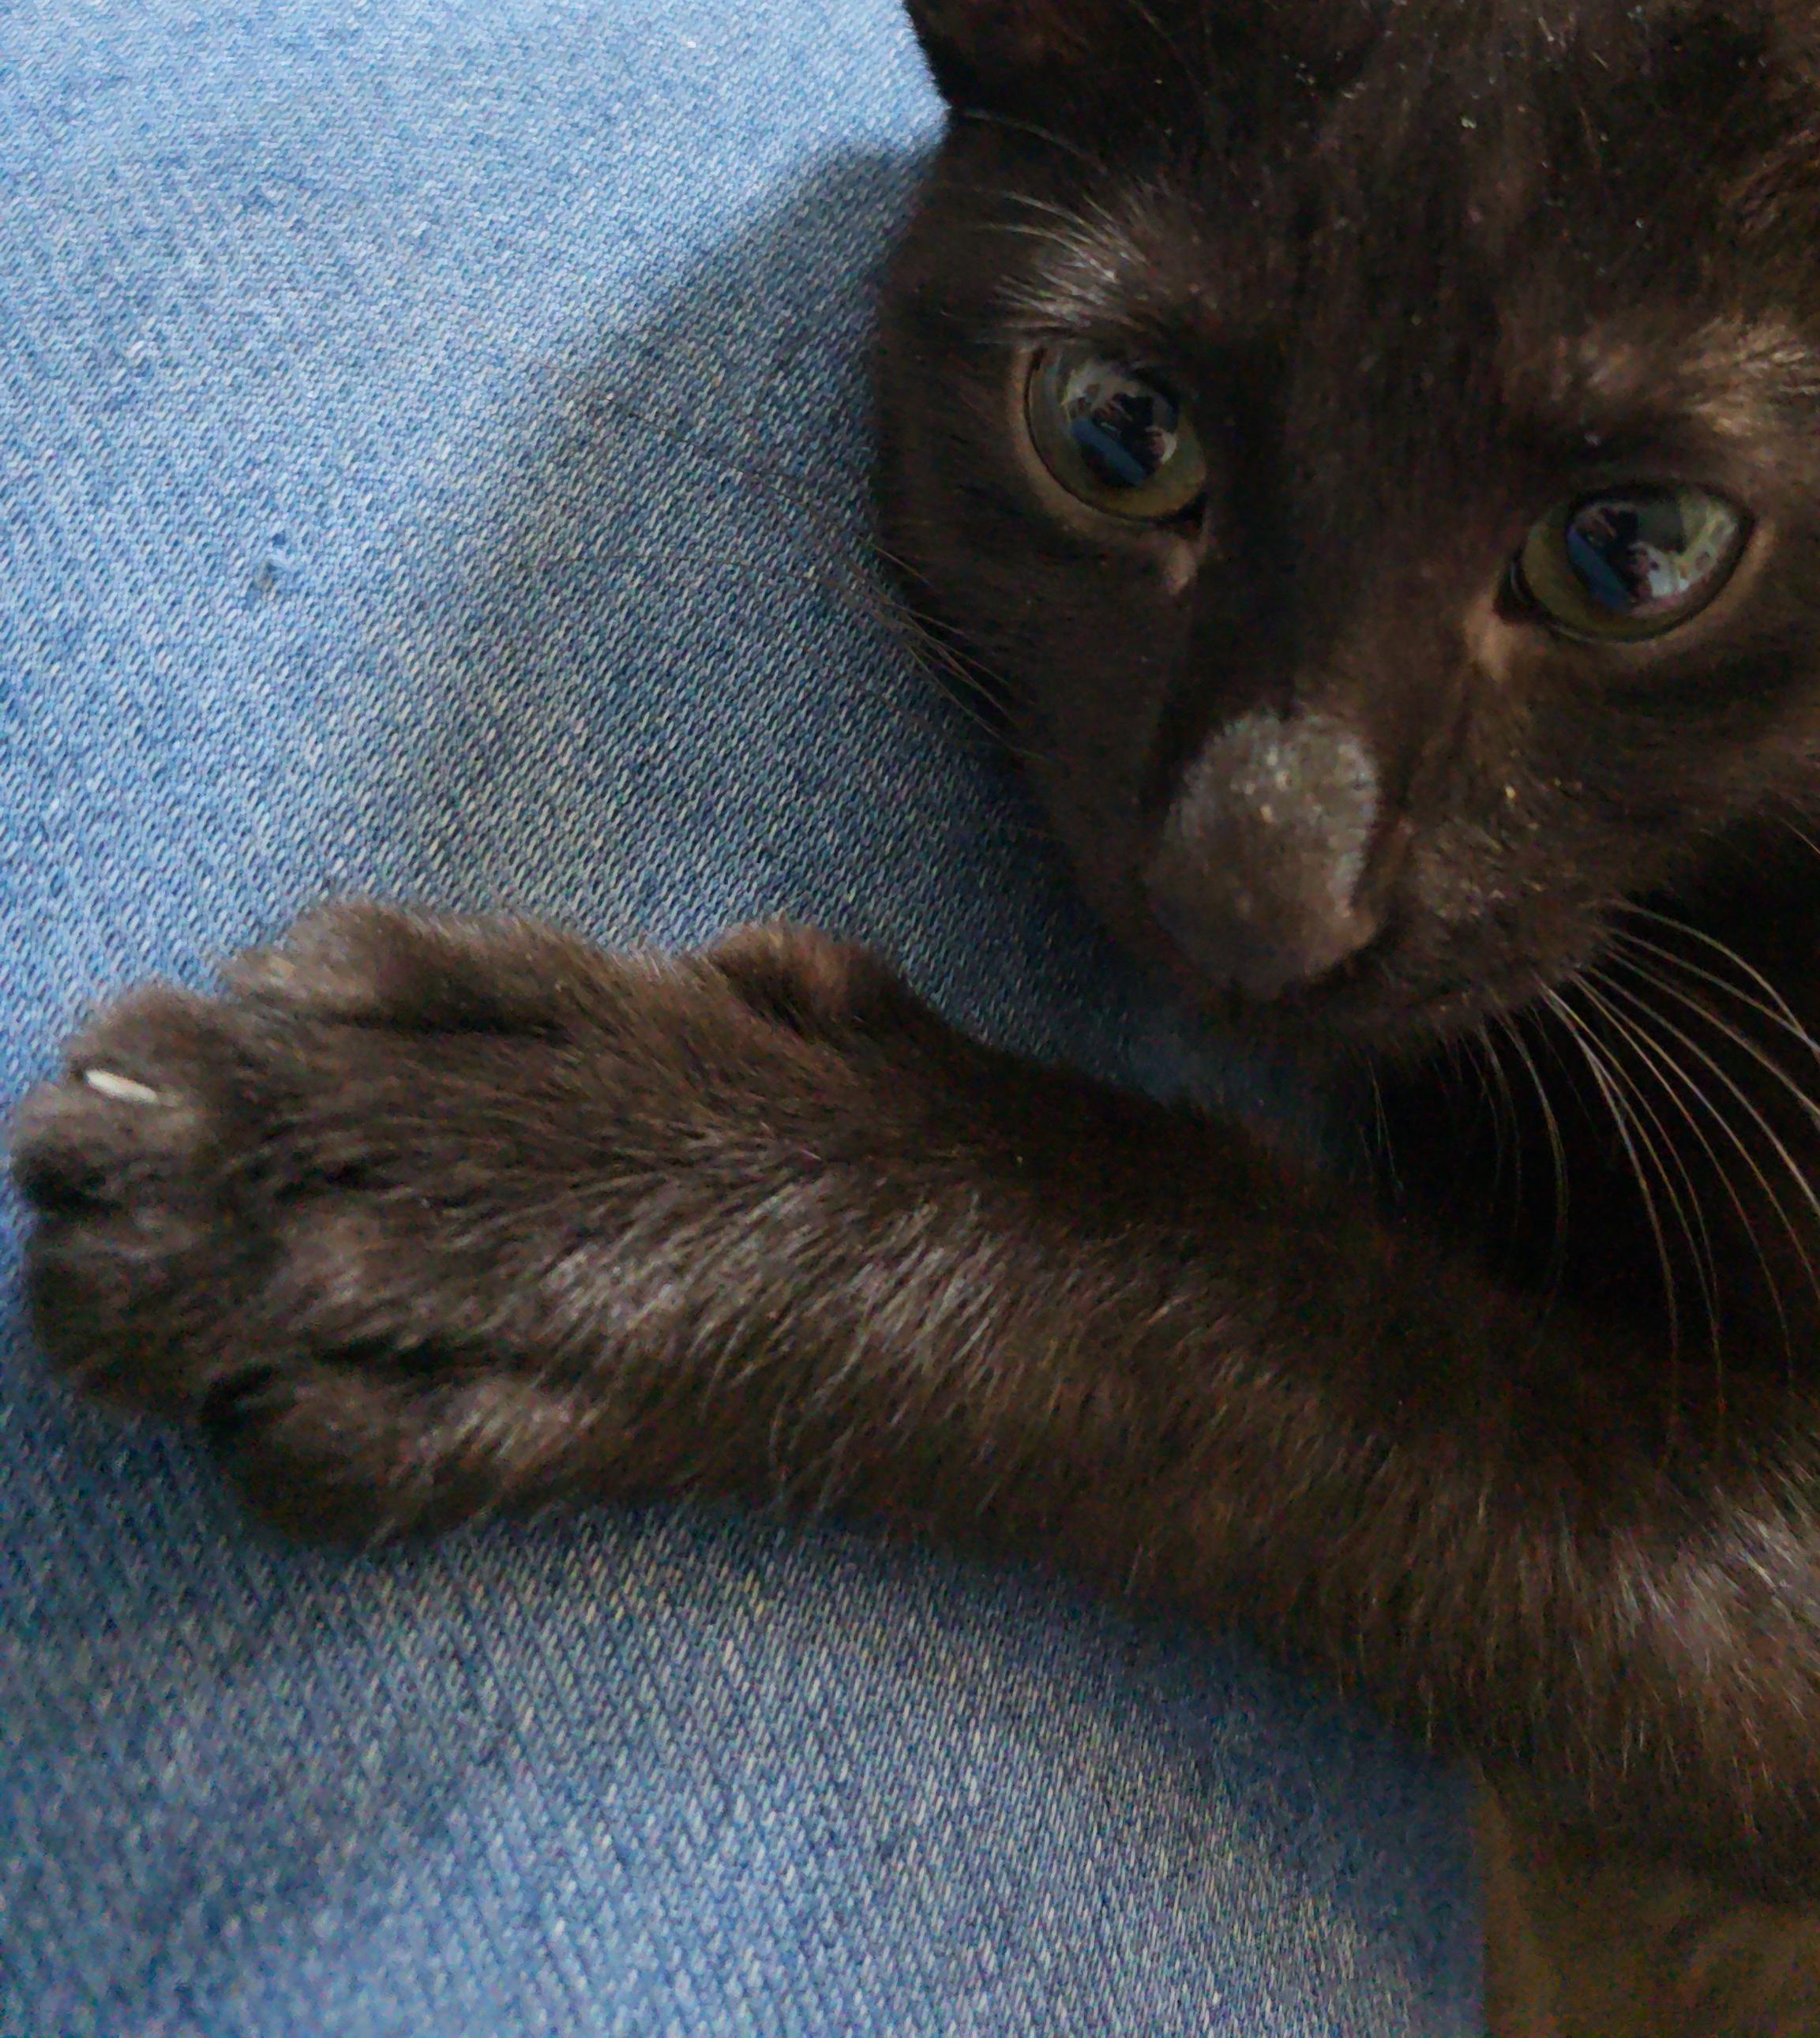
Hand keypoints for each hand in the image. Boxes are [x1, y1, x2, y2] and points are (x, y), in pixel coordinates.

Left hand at [11, 903, 922, 1542]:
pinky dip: (299, 1449)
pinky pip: (405, 1464)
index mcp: (628, 1016)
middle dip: (160, 1138)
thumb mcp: (839, 997)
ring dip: (176, 1284)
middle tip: (62, 1144)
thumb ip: (720, 979)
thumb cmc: (971, 1154)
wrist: (1093, 1318)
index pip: (374, 979)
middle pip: (311, 1122)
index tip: (150, 1023)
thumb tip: (640, 980)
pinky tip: (247, 1425)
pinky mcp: (602, 1442)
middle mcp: (585, 1146)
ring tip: (86, 1282)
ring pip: (317, 1284)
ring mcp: (584, 1301)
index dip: (246, 1006)